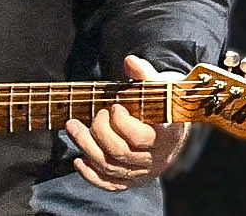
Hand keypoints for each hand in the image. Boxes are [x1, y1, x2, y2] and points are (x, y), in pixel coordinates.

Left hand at [67, 54, 189, 190]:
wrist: (173, 123)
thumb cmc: (165, 101)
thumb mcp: (162, 85)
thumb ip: (145, 74)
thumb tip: (129, 61)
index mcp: (169, 135)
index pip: (140, 137)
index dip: (121, 123)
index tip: (113, 106)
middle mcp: (157, 158)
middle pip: (120, 152)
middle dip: (99, 131)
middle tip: (96, 113)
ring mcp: (144, 172)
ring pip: (110, 167)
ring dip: (86, 147)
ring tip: (73, 127)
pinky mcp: (132, 180)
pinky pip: (109, 184)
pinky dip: (90, 175)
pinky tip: (78, 159)